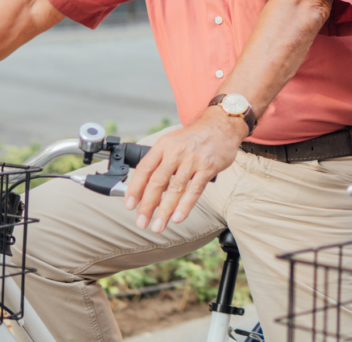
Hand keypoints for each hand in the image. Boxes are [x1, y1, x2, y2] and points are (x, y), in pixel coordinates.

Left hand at [125, 108, 246, 232]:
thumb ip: (160, 163)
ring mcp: (193, 160)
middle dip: (147, 205)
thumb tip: (147, 190)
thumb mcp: (172, 142)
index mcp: (164, 146)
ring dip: (165, 211)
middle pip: (157, 182)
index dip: (135, 188)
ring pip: (175, 189)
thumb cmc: (194, 138)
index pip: (144, 169)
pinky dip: (185, 205)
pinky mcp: (208, 168)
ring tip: (158, 226)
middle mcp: (176, 152)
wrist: (221, 126)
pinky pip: (195, 190)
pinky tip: (178, 217)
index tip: (130, 205)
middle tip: (141, 222)